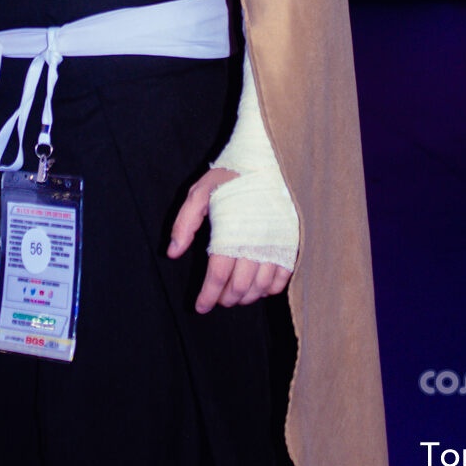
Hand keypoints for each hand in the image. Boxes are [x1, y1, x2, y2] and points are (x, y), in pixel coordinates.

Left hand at [167, 167, 291, 312]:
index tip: (200, 306)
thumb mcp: (201, 192)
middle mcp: (256, 243)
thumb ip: (185, 222)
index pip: (218, 277)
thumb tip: (172, 252)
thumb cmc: (232, 175)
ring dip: (247, 296)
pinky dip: (270, 288)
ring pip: (261, 286)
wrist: (270, 158)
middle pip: (240, 287)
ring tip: (236, 295)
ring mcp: (277, 244)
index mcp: (231, 233)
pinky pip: (283, 277)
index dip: (208, 296)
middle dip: (226, 298)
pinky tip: (259, 285)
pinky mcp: (292, 242)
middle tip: (218, 299)